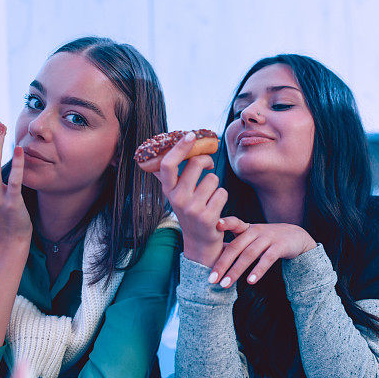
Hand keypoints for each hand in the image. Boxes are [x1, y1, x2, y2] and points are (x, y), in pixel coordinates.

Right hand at [147, 132, 226, 266]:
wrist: (199, 243)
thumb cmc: (190, 211)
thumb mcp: (176, 194)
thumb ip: (170, 175)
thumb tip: (156, 151)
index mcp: (168, 190)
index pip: (168, 164)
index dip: (179, 148)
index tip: (190, 135)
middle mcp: (178, 199)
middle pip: (196, 164)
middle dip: (206, 162)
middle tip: (207, 165)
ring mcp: (193, 209)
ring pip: (213, 179)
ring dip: (215, 185)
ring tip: (209, 196)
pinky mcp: (208, 218)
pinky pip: (222, 193)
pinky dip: (222, 197)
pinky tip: (215, 207)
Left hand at [209, 216, 315, 287]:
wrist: (296, 237)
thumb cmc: (266, 239)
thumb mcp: (251, 238)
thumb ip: (234, 244)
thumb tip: (210, 256)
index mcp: (246, 228)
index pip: (234, 222)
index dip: (226, 222)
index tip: (216, 225)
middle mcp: (256, 231)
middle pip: (236, 247)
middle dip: (222, 263)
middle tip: (211, 279)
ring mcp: (268, 238)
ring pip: (249, 255)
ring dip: (236, 270)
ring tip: (225, 284)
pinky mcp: (280, 247)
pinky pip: (268, 259)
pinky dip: (258, 270)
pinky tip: (250, 281)